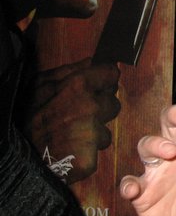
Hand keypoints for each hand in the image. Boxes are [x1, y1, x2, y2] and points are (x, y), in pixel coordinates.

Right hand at [24, 58, 120, 182]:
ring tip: (73, 131)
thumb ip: (69, 71)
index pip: (111, 74)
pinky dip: (90, 147)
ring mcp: (93, 130)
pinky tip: (74, 146)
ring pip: (107, 125)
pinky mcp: (92, 152)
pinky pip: (101, 145)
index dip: (104, 79)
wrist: (21, 154)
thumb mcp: (39, 85)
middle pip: (113, 101)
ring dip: (96, 128)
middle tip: (78, 113)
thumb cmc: (29, 118)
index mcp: (79, 84)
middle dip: (100, 106)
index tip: (99, 84)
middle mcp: (90, 105)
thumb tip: (91, 61)